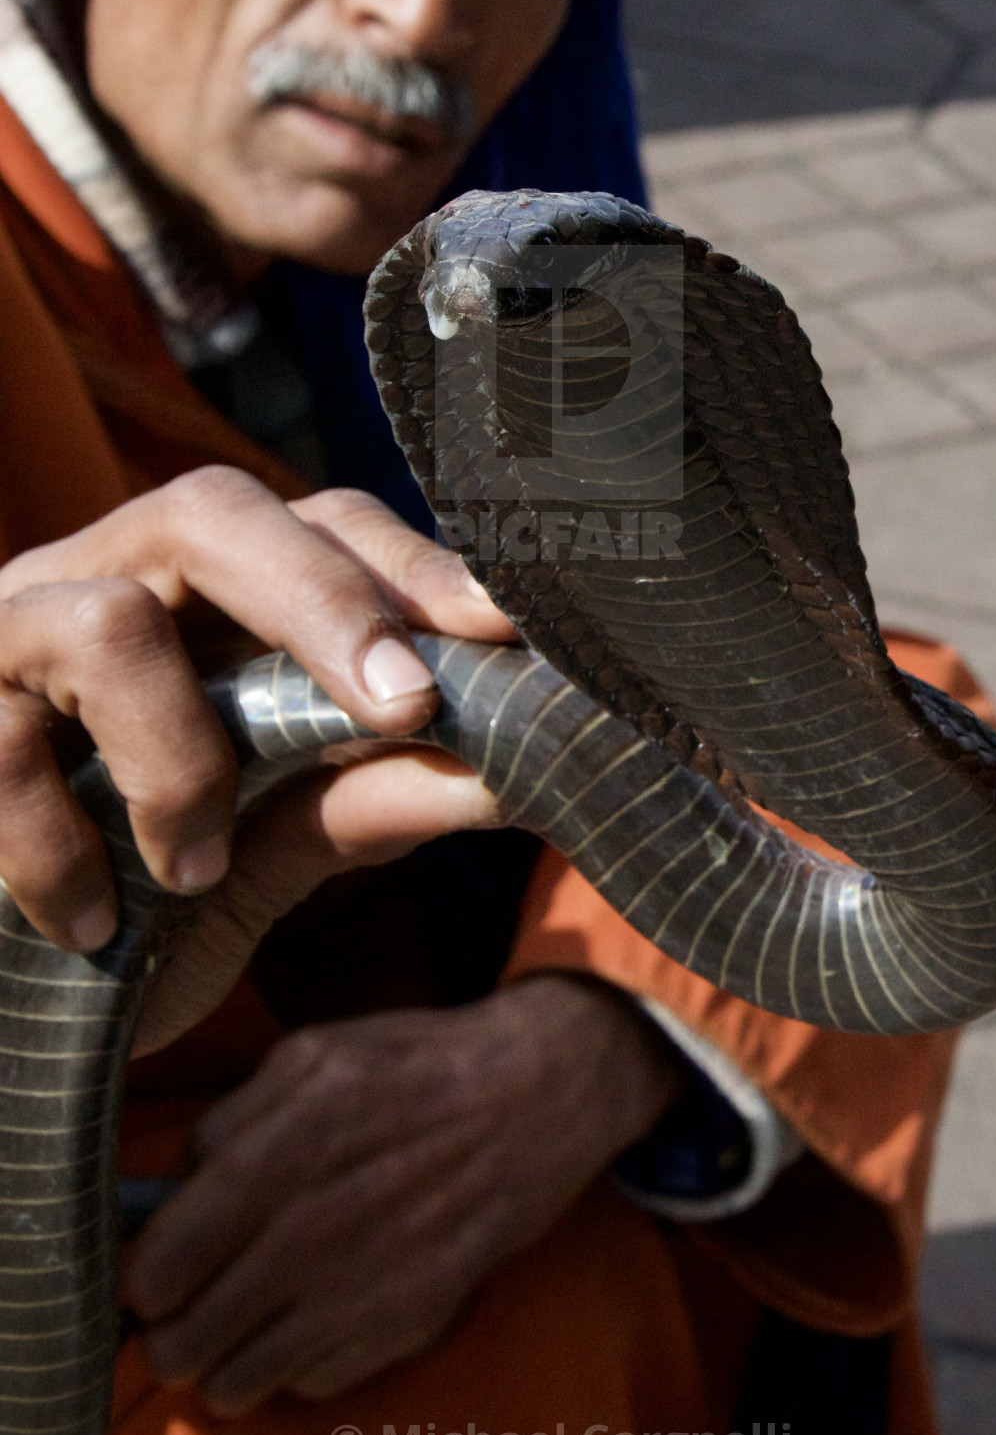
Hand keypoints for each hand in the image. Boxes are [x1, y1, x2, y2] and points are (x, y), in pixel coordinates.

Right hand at [0, 473, 511, 951]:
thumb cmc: (128, 900)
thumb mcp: (260, 856)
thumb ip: (356, 801)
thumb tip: (503, 776)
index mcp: (198, 594)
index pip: (315, 523)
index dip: (410, 564)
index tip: (506, 629)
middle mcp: (100, 577)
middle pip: (209, 511)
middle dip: (321, 601)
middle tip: (405, 702)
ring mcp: (5, 634)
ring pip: (104, 621)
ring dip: (179, 757)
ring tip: (197, 866)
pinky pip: (2, 749)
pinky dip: (62, 849)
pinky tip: (92, 923)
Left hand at [123, 974, 684, 1413]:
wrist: (536, 1098)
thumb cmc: (415, 1067)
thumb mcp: (313, 1054)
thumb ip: (230, 1122)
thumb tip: (170, 1194)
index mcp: (284, 1150)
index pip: (162, 1263)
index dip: (139, 1278)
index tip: (150, 1270)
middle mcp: (316, 1233)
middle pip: (184, 1343)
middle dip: (169, 1330)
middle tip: (186, 1304)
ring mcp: (362, 1291)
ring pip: (234, 1383)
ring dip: (224, 1357)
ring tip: (241, 1317)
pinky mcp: (405, 1327)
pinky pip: (306, 1383)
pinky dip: (296, 1359)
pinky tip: (315, 1308)